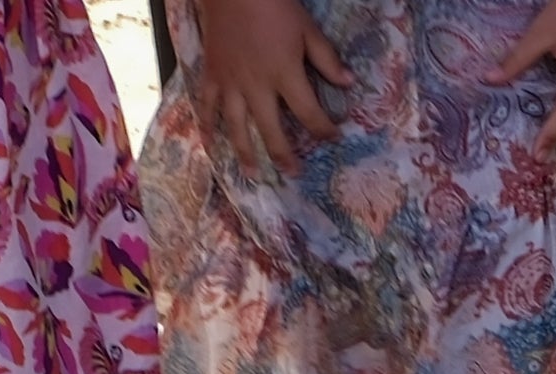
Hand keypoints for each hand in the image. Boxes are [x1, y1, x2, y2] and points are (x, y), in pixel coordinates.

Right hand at [197, 0, 350, 174]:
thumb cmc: (274, 5)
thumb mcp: (307, 28)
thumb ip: (326, 59)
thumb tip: (348, 84)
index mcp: (285, 75)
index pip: (309, 112)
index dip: (323, 129)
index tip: (333, 138)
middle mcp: (257, 87)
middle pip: (272, 131)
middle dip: (284, 155)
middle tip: (293, 174)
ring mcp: (231, 84)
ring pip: (238, 127)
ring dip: (245, 153)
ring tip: (253, 174)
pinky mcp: (212, 76)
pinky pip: (207, 107)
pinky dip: (207, 127)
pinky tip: (209, 146)